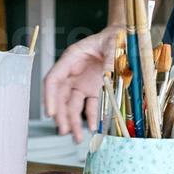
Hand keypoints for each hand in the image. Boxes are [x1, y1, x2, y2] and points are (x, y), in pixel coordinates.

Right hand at [42, 24, 120, 142]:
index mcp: (71, 59)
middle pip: (60, 96)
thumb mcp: (113, 43)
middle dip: (60, 114)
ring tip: (76, 137)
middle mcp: (73, 73)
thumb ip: (110, 59)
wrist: (123, 37)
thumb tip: (107, 75)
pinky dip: (90, 117)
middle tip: (64, 130)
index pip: (53, 79)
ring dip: (72, 121)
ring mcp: (83, 82)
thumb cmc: (114, 36)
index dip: (49, 97)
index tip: (50, 112)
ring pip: (72, 104)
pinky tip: (93, 127)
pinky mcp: (93, 89)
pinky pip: (89, 106)